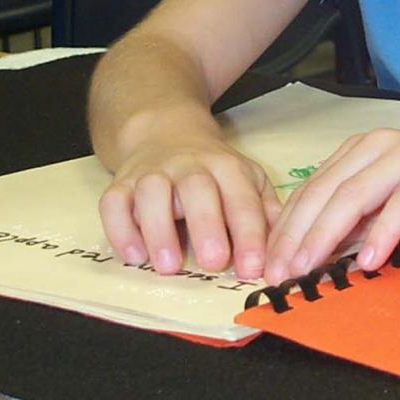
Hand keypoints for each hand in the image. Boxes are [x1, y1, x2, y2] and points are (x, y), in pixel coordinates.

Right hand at [98, 137, 281, 279]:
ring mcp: (152, 173)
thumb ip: (267, 212)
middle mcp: (188, 166)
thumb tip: (286, 248)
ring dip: (159, 230)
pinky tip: (135, 256)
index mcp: (226, 167)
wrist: (165, 132)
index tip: (254, 267)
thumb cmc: (213, 169)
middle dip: (206, 226)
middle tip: (214, 263)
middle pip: (196, 189)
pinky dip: (120, 229)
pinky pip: (113, 202)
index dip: (249, 233)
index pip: (241, 197)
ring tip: (169, 267)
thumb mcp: (247, 179)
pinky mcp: (122, 183)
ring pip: (151, 193)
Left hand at [262, 128, 399, 283]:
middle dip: (296, 235)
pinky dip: (381, 235)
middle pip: (325, 192)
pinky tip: (367, 262)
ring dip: (326, 236)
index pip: (312, 188)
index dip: (286, 226)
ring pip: (354, 196)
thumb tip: (317, 251)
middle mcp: (380, 145)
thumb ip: (360, 215)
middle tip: (278, 273)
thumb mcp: (395, 198)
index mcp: (363, 149)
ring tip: (308, 268)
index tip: (268, 262)